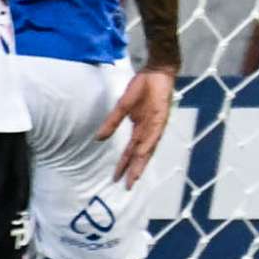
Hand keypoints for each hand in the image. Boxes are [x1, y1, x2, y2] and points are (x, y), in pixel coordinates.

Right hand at [94, 67, 175, 188]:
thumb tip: (98, 138)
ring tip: (134, 176)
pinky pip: (154, 133)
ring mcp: (156, 125)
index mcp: (140, 129)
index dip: (124, 165)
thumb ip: (112, 123)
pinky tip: (142, 153)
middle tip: (127, 186)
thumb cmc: (142, 87)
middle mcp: (149, 131)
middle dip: (134, 170)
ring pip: (148, 148)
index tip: (116, 178)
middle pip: (140, 155)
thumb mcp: (122, 106)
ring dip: (141, 162)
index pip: (131, 151)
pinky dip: (148, 144)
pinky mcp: (161, 117)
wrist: (156, 72)